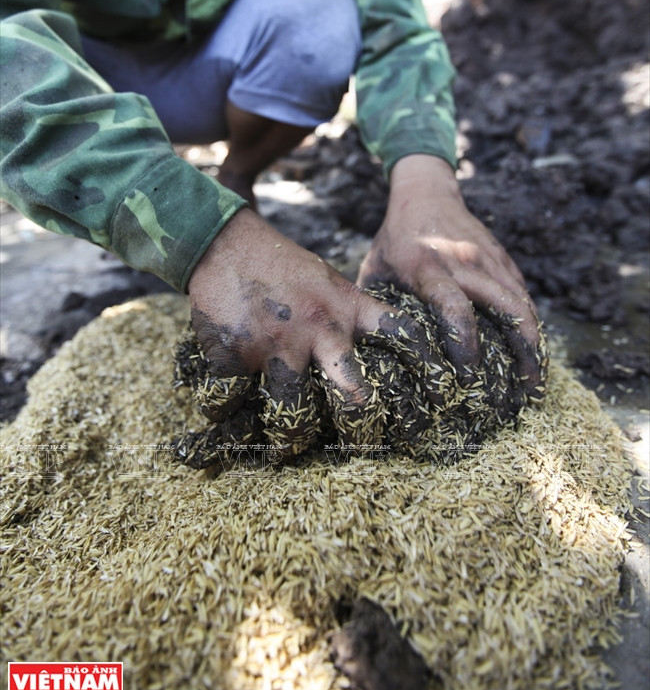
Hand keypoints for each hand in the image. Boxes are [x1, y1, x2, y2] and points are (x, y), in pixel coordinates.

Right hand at [186, 208, 428, 450]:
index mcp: (347, 309)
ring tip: (287, 447)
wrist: (225, 243)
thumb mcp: (327, 282)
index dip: (430, 369)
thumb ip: (349, 316)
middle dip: (360, 429)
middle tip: (359, 445)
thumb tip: (371, 362)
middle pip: (354, 396)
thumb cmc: (281, 266)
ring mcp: (276, 344)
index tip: (447, 399)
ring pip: (293, 413)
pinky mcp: (234, 355)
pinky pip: (231, 403)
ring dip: (289, 437)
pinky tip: (226, 419)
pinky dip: (225, 415)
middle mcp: (319, 329)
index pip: (403, 337)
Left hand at [357, 155, 543, 391]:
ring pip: (523, 304)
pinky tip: (531, 354)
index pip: (453, 306)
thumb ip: (376, 309)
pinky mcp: (504, 260)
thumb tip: (372, 360)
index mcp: (427, 266)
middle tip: (521, 391)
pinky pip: (524, 296)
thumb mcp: (375, 269)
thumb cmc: (394, 239)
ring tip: (534, 381)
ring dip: (533, 343)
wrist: (425, 192)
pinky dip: (531, 326)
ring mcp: (490, 259)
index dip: (464, 343)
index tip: (467, 376)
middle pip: (506, 307)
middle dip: (518, 351)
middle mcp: (465, 261)